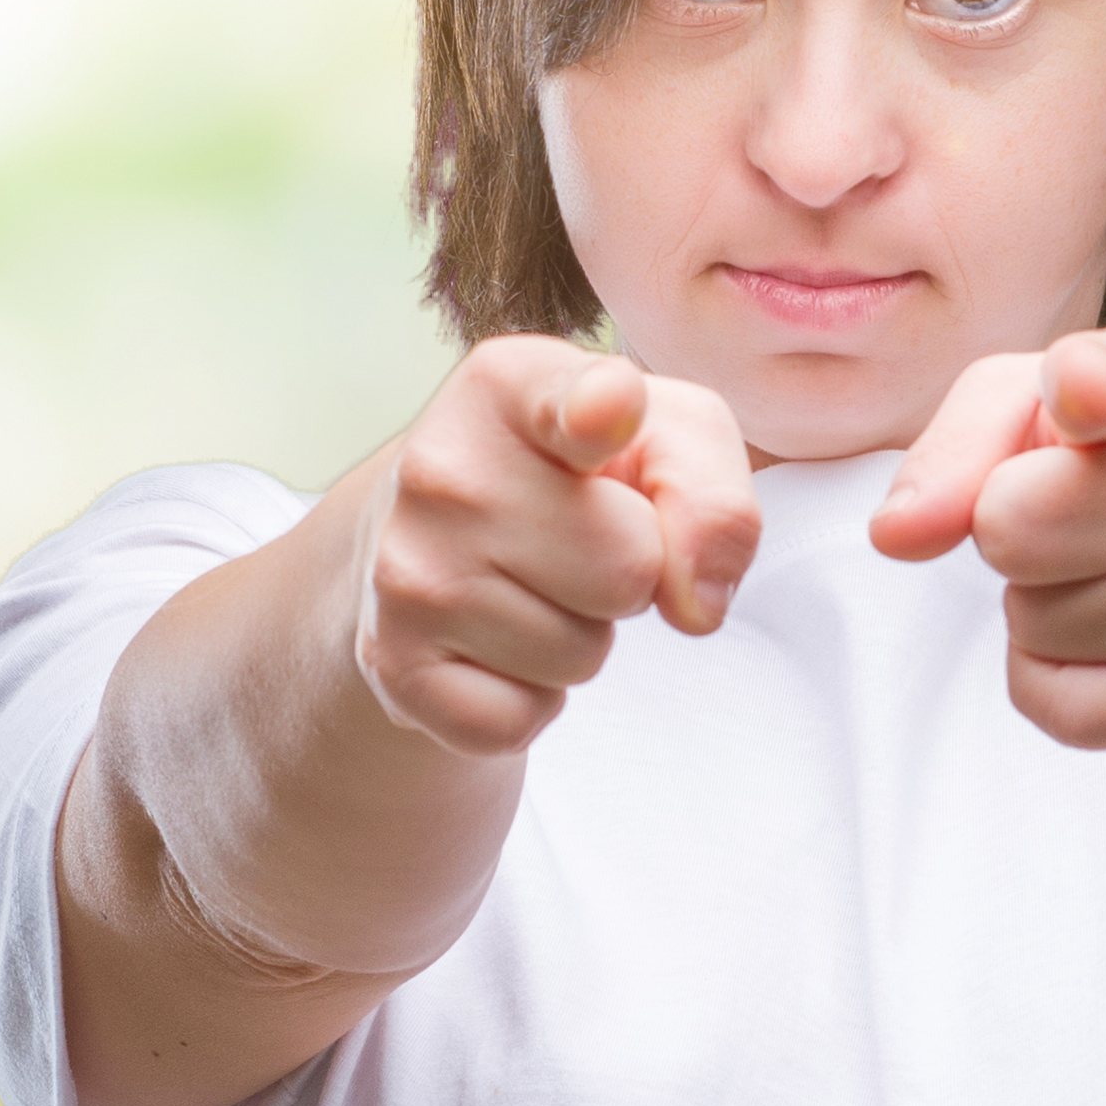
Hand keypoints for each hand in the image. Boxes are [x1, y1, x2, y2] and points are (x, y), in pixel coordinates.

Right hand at [352, 336, 761, 755]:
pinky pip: (522, 720)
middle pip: (631, 568)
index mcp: (509, 384)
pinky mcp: (391, 664)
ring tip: (532, 585)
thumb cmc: (577, 475)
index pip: (583, 402)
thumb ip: (714, 494)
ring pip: (583, 655)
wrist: (432, 539)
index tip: (609, 410)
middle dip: (631, 573)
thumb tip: (696, 604)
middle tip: (575, 544)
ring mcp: (404, 571)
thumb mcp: (666, 439)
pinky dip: (529, 700)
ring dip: (581, 634)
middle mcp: (440, 468)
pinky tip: (495, 642)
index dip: (604, 411)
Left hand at [869, 327, 1105, 749]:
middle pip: (1006, 530)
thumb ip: (953, 445)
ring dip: (1041, 600)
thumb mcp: (1031, 400)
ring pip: (1028, 621)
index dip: (1088, 388)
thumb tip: (896, 534)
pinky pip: (1051, 704)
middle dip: (1010, 526)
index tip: (1080, 389)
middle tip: (1073, 511)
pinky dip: (1050, 675)